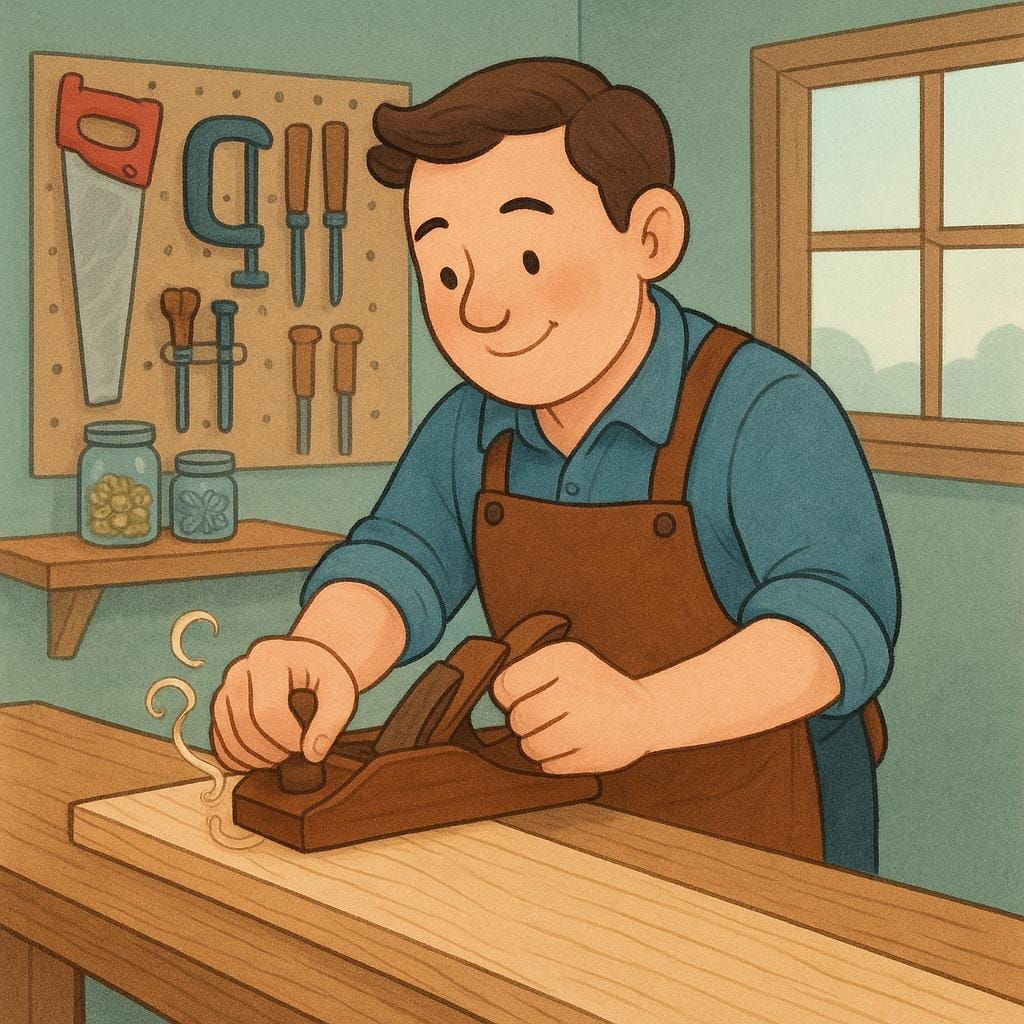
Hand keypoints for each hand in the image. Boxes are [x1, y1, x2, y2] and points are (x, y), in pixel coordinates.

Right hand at [210, 636, 357, 770]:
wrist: (309, 663)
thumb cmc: (325, 676)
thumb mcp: (340, 691)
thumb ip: (331, 720)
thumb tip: (312, 754)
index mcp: (270, 658)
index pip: (268, 710)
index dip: (286, 738)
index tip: (305, 744)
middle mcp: (242, 668)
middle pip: (245, 724)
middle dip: (270, 750)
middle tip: (292, 753)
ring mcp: (226, 686)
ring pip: (228, 733)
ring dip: (253, 757)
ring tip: (278, 756)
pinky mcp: (221, 705)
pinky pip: (218, 738)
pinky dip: (235, 757)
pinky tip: (258, 760)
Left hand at [491, 641, 654, 773]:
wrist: (644, 712)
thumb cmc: (595, 684)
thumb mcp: (567, 658)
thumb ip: (530, 669)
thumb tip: (498, 693)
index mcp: (564, 661)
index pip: (506, 685)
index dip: (508, 695)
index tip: (521, 696)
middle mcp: (573, 691)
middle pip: (517, 719)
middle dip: (523, 721)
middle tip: (543, 716)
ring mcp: (583, 727)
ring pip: (529, 747)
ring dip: (536, 742)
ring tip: (558, 730)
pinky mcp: (589, 758)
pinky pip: (548, 766)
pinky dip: (554, 759)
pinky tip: (572, 744)